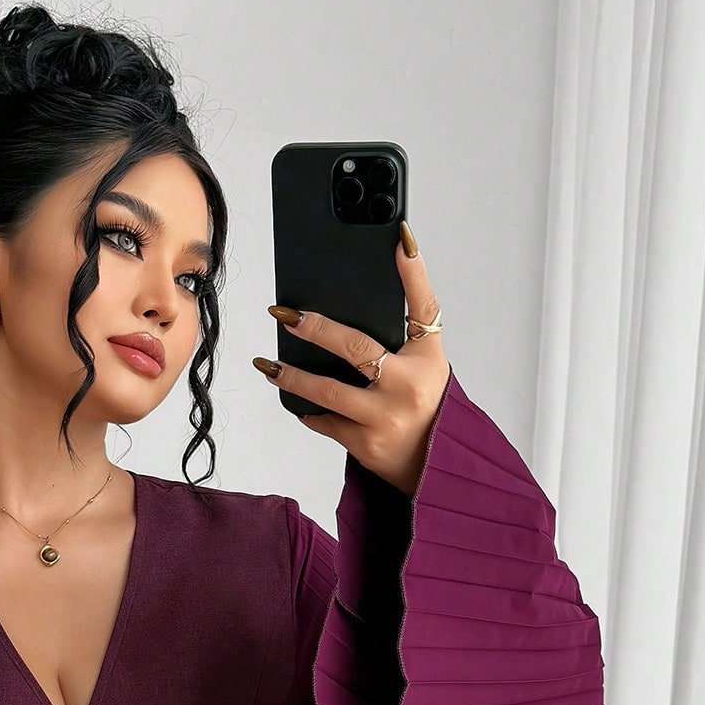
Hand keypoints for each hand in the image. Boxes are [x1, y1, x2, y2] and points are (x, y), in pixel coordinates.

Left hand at [255, 228, 451, 496]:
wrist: (435, 465)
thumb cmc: (426, 404)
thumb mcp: (427, 363)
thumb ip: (403, 331)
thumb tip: (368, 287)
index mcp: (428, 359)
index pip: (424, 306)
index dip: (415, 272)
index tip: (400, 240)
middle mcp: (409, 386)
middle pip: (356, 348)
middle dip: (315, 328)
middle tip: (283, 314)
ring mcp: (385, 418)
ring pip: (328, 392)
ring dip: (293, 378)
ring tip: (268, 366)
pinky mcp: (365, 445)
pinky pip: (327, 422)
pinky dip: (311, 412)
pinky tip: (296, 403)